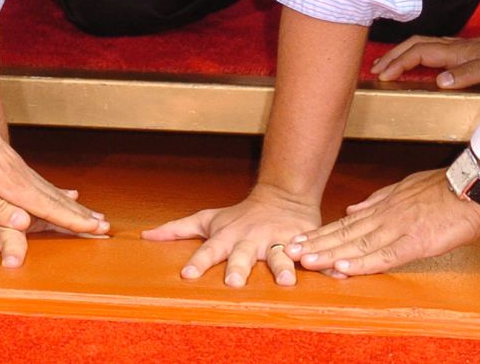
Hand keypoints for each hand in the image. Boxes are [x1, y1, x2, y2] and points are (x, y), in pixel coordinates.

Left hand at [0, 65, 108, 237]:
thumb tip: (25, 223)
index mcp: (7, 181)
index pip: (45, 206)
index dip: (70, 220)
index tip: (95, 229)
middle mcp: (16, 171)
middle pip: (53, 197)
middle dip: (78, 213)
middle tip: (104, 225)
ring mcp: (12, 162)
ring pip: (47, 187)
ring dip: (69, 203)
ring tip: (88, 213)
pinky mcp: (4, 158)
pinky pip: (36, 180)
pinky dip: (53, 191)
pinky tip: (57, 193)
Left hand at [141, 184, 320, 286]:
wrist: (283, 196)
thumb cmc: (240, 216)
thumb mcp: (208, 219)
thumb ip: (178, 229)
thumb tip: (145, 236)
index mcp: (228, 236)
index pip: (209, 251)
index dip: (198, 263)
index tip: (187, 276)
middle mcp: (252, 240)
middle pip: (243, 256)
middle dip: (239, 268)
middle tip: (233, 283)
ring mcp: (277, 241)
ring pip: (279, 257)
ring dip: (282, 268)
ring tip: (287, 283)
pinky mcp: (301, 242)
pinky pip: (311, 255)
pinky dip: (323, 265)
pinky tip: (334, 275)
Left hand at [287, 168, 479, 273]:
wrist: (472, 186)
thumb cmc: (442, 188)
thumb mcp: (403, 189)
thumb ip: (377, 201)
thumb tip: (351, 209)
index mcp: (383, 208)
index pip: (345, 224)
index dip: (321, 234)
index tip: (298, 240)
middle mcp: (384, 218)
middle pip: (345, 235)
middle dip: (316, 244)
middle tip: (289, 252)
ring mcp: (398, 229)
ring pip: (358, 245)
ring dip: (331, 254)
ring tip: (308, 261)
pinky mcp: (416, 242)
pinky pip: (385, 255)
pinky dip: (364, 263)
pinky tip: (345, 268)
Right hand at [373, 29, 479, 89]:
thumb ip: (469, 74)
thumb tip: (439, 81)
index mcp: (457, 52)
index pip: (418, 53)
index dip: (399, 63)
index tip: (383, 76)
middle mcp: (454, 47)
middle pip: (414, 44)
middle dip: (392, 56)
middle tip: (374, 70)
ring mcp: (458, 47)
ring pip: (420, 44)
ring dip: (400, 53)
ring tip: (385, 65)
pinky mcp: (463, 50)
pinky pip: (429, 48)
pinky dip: (413, 53)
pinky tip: (413, 61)